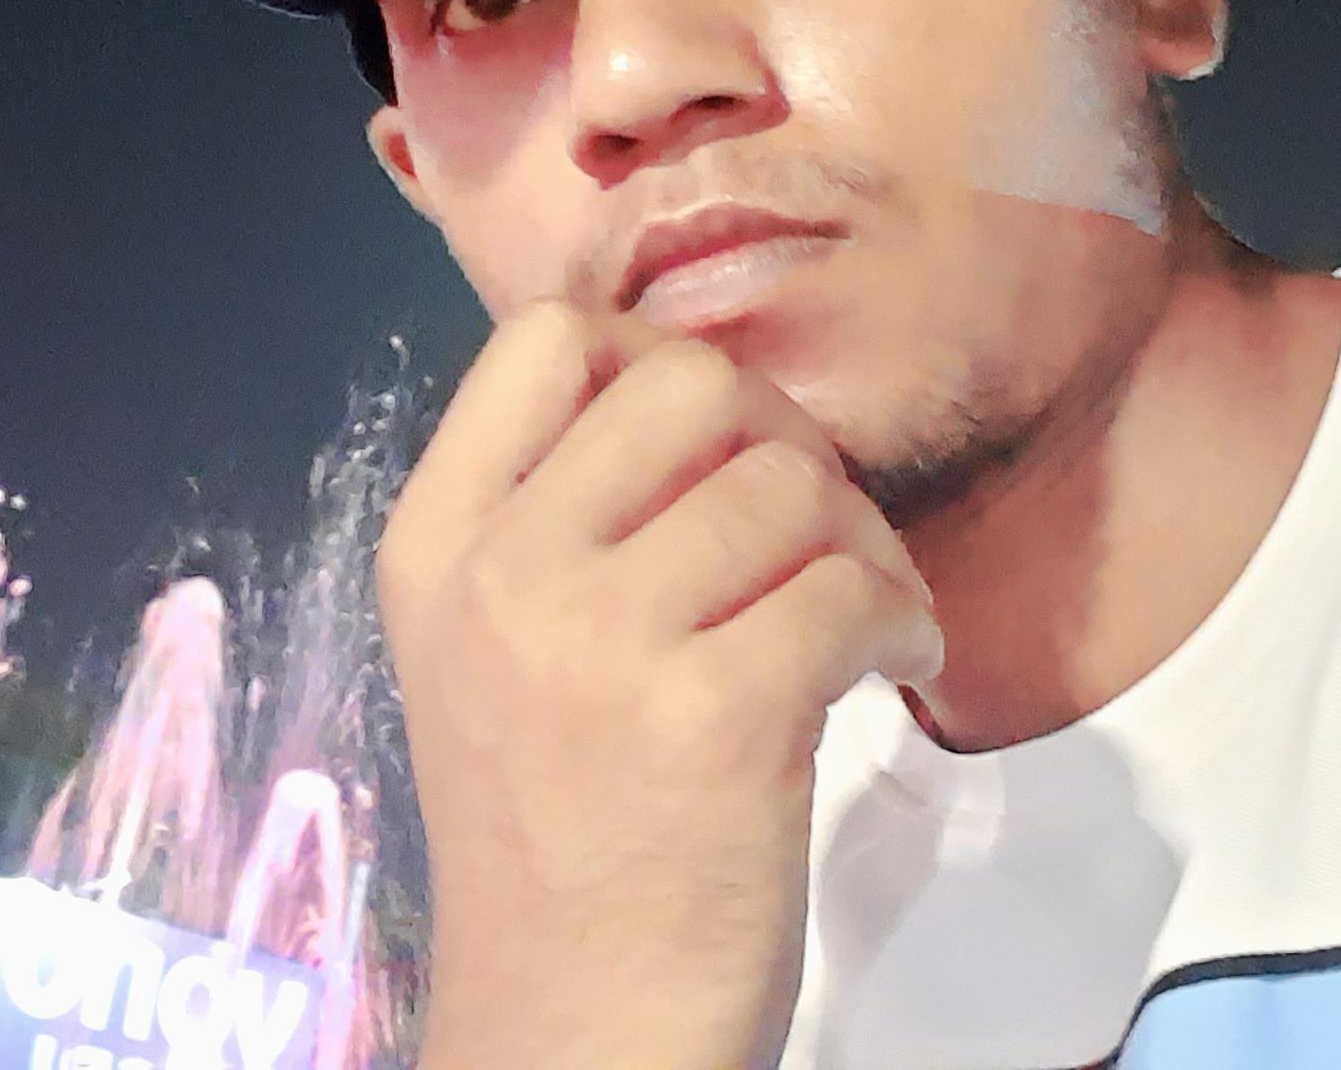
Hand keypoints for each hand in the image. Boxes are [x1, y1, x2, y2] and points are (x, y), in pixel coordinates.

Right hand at [380, 303, 943, 1069]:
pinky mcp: (717, 716)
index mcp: (434, 549)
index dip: (653, 357)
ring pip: (792, 483)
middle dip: (780, 439)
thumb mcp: (486, 659)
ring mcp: (602, 642)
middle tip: (807, 529)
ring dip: (862, 540)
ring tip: (857, 617)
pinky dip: (907, 621)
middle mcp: (503, 575)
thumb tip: (707, 399)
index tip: (708, 445)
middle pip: (687, 382)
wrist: (570, 1034)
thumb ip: (551, 526)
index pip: (543, 339)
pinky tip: (892, 670)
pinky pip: (855, 589)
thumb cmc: (549, 849)